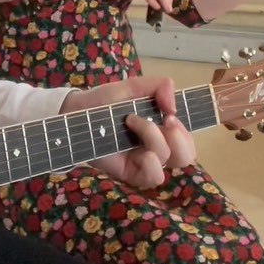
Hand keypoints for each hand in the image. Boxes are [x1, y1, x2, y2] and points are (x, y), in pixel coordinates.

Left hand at [61, 75, 194, 187]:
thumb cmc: (104, 101)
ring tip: (132, 122)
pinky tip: (139, 150)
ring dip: (156, 139)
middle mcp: (156, 147)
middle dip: (180, 137)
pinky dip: (151, 163)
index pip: (186, 138)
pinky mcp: (131, 174)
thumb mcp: (133, 87)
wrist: (76, 112)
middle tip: (164, 120)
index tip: (169, 114)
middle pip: (186, 155)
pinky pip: (153, 177)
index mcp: (160, 128)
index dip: (184, 129)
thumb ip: (158, 86)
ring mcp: (144, 162)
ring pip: (169, 162)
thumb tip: (174, 106)